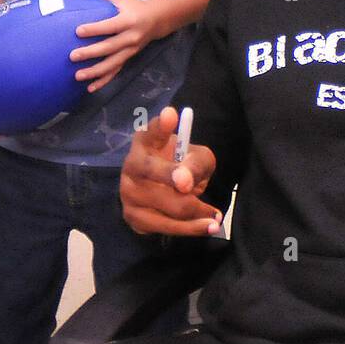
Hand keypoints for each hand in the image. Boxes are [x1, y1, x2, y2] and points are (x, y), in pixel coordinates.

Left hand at [70, 0, 162, 91]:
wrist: (156, 19)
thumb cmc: (132, 5)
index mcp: (129, 20)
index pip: (111, 26)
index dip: (95, 29)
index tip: (78, 31)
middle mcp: (131, 37)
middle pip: (110, 47)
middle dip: (91, 53)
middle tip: (73, 56)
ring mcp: (131, 50)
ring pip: (113, 64)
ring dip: (95, 72)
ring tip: (78, 76)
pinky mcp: (129, 58)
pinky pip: (116, 71)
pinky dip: (104, 81)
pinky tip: (90, 88)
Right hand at [120, 106, 221, 235]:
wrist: (167, 191)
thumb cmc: (183, 166)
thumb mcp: (197, 158)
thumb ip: (195, 164)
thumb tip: (184, 181)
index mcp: (147, 141)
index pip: (151, 130)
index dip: (161, 124)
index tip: (171, 115)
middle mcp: (132, 165)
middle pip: (153, 172)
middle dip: (177, 182)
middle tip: (194, 189)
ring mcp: (128, 193)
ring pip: (165, 205)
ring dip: (194, 213)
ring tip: (216, 218)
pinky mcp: (133, 218)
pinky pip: (164, 226)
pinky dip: (189, 228)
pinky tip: (206, 227)